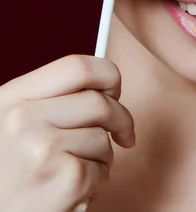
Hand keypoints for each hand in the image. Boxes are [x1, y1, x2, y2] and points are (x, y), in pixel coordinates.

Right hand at [0, 55, 134, 211]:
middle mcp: (25, 119)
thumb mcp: (12, 122)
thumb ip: (49, 98)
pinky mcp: (66, 180)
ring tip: (73, 170)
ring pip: (103, 139)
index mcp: (13, 97)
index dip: (107, 76)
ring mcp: (45, 149)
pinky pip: (102, 170)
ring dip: (101, 157)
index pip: (78, 66)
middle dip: (121, 119)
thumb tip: (105, 87)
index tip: (115, 91)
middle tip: (123, 134)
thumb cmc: (6, 172)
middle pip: (100, 102)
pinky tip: (70, 191)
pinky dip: (95, 183)